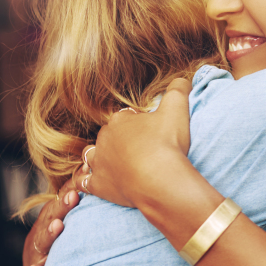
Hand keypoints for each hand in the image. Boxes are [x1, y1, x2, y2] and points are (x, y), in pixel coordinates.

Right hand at [22, 176, 79, 265]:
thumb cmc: (63, 241)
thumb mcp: (71, 221)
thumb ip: (83, 206)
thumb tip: (99, 177)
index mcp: (52, 216)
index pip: (61, 199)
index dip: (71, 187)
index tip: (84, 174)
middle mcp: (43, 230)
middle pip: (52, 216)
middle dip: (62, 206)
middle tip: (73, 196)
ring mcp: (37, 249)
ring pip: (43, 240)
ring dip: (50, 233)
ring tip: (58, 225)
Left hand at [73, 78, 194, 208]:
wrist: (160, 180)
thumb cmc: (167, 143)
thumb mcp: (178, 108)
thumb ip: (178, 89)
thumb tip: (182, 79)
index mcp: (120, 119)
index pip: (126, 118)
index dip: (140, 125)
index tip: (154, 134)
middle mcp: (104, 139)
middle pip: (109, 136)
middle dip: (122, 141)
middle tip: (143, 150)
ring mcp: (99, 163)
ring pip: (91, 155)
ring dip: (100, 157)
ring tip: (116, 163)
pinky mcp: (98, 185)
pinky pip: (83, 182)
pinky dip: (85, 181)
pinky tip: (92, 182)